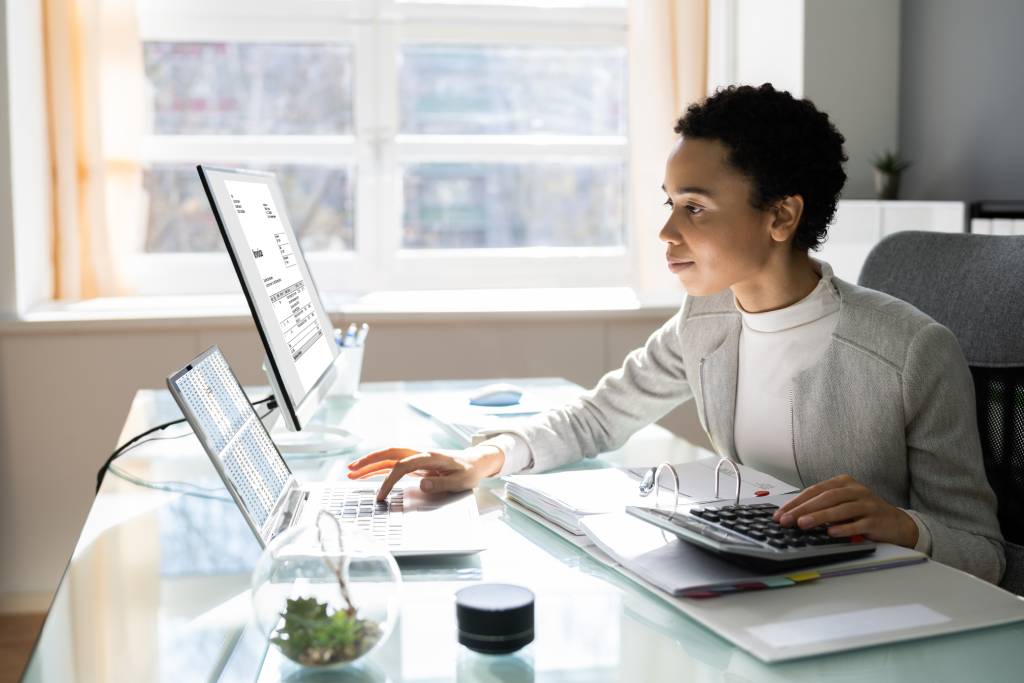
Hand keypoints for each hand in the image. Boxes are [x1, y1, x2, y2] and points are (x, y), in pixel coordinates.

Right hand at [347, 445, 505, 501]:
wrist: (475, 462)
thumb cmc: (469, 472)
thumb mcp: (460, 481)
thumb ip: (441, 483)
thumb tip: (421, 485)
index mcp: (430, 457)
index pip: (402, 466)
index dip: (389, 480)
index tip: (380, 496)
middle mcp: (420, 454)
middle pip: (390, 454)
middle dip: (369, 461)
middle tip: (351, 470)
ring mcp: (417, 457)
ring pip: (389, 457)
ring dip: (370, 463)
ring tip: (351, 472)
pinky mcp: (415, 463)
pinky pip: (393, 464)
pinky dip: (379, 468)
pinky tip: (367, 473)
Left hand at [772, 474, 918, 547]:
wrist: (896, 523)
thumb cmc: (863, 513)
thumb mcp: (842, 504)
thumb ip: (822, 506)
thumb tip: (793, 516)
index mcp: (843, 482)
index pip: (815, 490)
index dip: (796, 502)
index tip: (780, 514)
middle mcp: (855, 490)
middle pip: (825, 498)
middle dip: (803, 509)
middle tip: (786, 520)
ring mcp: (867, 504)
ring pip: (840, 509)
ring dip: (819, 517)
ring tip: (802, 524)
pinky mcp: (876, 519)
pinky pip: (858, 523)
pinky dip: (843, 528)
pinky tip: (831, 533)